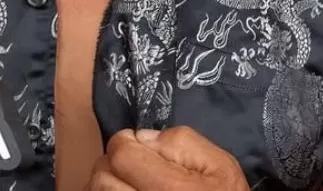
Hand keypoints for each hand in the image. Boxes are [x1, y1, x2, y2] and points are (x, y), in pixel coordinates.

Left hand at [87, 126, 247, 190]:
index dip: (127, 142)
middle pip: (102, 176)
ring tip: (131, 182)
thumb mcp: (221, 165)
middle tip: (134, 165)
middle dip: (114, 164)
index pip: (120, 153)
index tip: (139, 146)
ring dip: (109, 183)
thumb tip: (144, 137)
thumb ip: (183, 142)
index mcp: (169, 188)